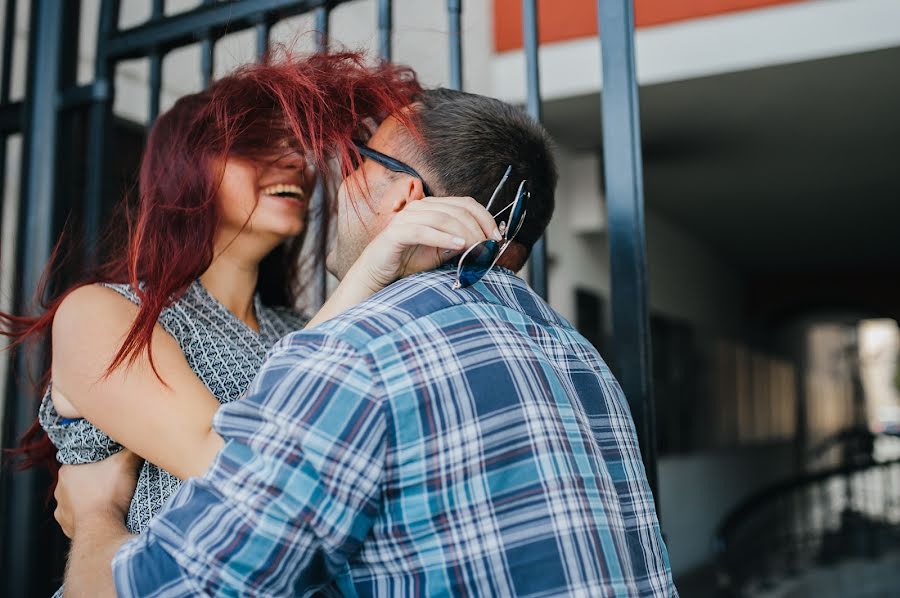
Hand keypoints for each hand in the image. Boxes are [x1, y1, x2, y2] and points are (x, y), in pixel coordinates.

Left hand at [54, 449, 142, 537]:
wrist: (102, 529)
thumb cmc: (109, 495)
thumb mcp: (125, 463)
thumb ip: (130, 448)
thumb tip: (139, 439)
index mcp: (67, 471)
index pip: (80, 459)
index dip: (97, 459)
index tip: (110, 461)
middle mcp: (59, 491)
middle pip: (80, 480)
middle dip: (94, 479)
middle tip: (112, 480)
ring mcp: (62, 511)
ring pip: (78, 500)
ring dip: (91, 499)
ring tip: (109, 499)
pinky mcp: (68, 527)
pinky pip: (79, 518)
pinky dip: (89, 516)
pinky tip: (103, 515)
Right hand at [353, 196, 500, 291]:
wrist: (377, 274)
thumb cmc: (408, 262)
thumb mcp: (441, 252)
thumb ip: (460, 244)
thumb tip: (485, 244)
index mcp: (432, 207)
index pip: (465, 203)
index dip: (485, 218)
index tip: (497, 237)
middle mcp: (420, 207)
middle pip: (458, 209)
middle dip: (478, 228)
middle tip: (489, 247)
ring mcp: (407, 217)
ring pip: (444, 218)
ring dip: (465, 233)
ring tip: (478, 248)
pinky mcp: (396, 232)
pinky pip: (423, 231)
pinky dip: (443, 238)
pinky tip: (458, 247)